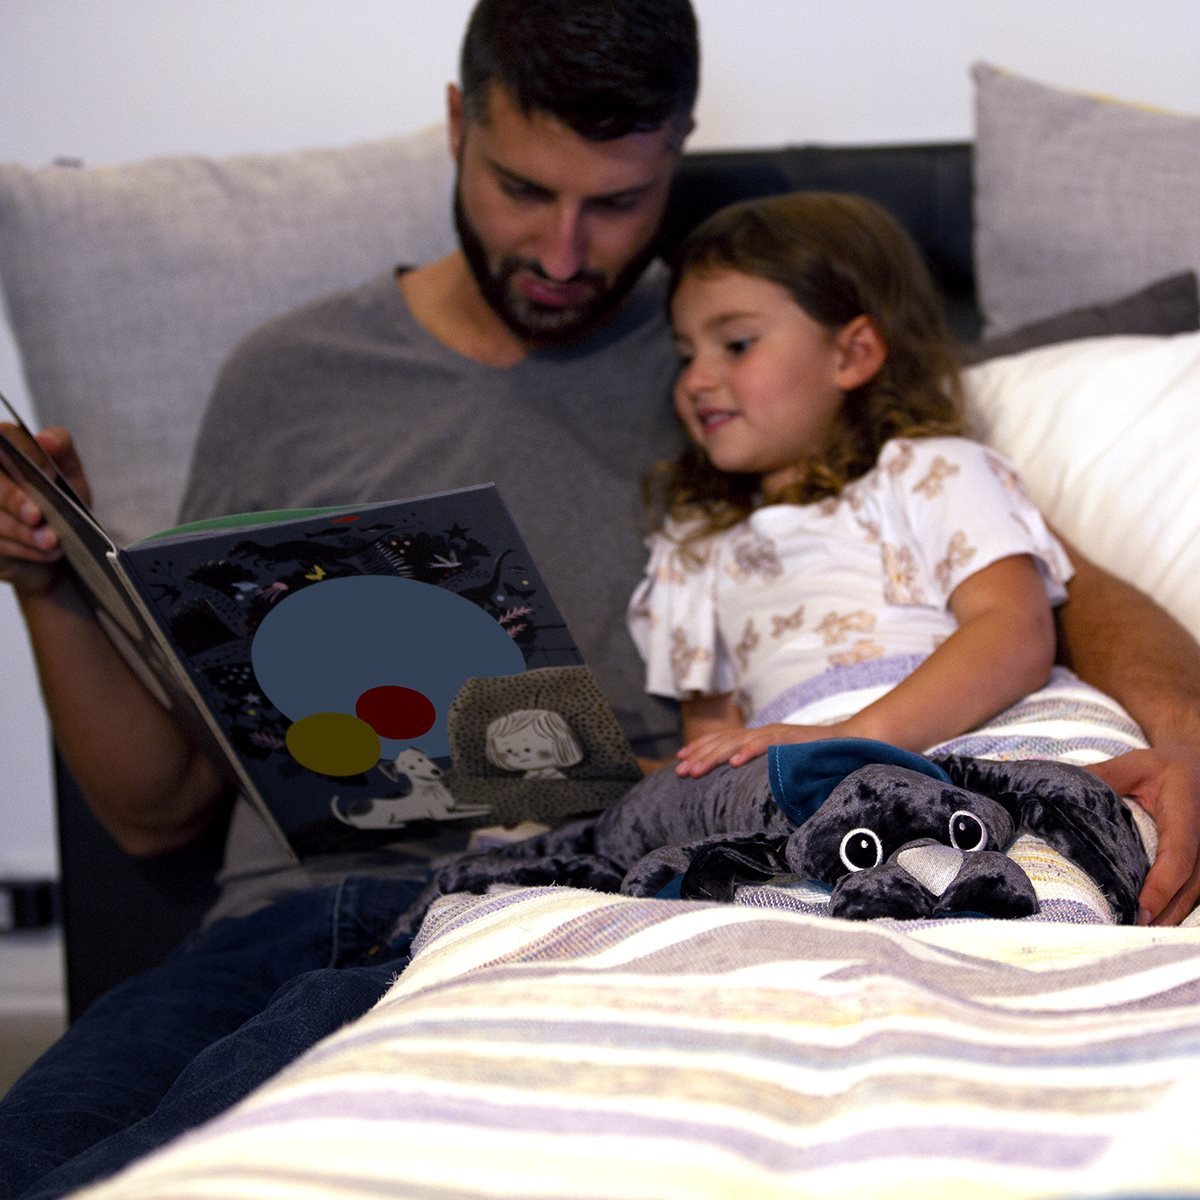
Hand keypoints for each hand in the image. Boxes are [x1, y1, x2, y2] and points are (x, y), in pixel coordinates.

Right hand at [0, 424, 89, 596]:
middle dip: (14, 500)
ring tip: (51, 542)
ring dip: (22, 532)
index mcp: (4, 450)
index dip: (25, 454)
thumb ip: (62, 450)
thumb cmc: (61, 503)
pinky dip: (22, 549)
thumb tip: (46, 439)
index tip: (49, 474)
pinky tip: (45, 553)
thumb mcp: (69, 475)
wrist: (59, 548)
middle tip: (37, 516)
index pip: (5, 437)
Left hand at [675, 721, 840, 777]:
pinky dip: (748, 751)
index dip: (700, 748)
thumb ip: (763, 770)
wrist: (850, 742)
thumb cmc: (816, 756)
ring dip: (714, 755)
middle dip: (699, 756)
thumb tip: (743, 787)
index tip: (679, 760)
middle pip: (723, 742)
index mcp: (757, 738)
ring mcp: (776, 733)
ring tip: (695, 769)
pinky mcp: (791, 738)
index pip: (722, 740)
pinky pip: (766, 744)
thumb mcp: (782, 764)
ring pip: (737, 742)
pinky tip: (733, 762)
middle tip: (678, 771)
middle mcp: (762, 732)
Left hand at [1087, 746, 1199, 925]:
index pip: (1178, 857)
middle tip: (1125, 932)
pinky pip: (1194, 894)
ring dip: (1167, 917)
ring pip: (1194, 897)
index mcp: (1188, 816)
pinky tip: (1149, 923)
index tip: (1139, 909)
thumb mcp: (1136, 763)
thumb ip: (1103, 775)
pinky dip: (1172, 909)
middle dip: (1160, 913)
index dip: (1160, 886)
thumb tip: (1057, 787)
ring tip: (1133, 937)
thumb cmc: (1167, 767)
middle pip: (1189, 888)